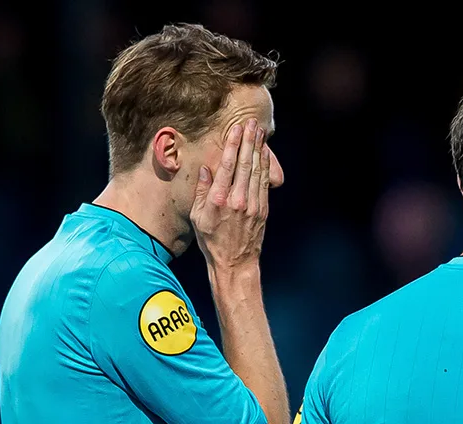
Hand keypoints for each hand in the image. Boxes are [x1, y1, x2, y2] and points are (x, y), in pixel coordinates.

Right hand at [191, 118, 270, 268]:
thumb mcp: (198, 217)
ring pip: (256, 171)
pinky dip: (264, 166)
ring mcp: (252, 205)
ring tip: (259, 132)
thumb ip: (202, 191)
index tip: (235, 129)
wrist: (235, 262)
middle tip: (252, 122)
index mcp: (218, 200)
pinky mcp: (262, 210)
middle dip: (249, 141)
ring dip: (258, 149)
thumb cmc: (211, 240)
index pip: (227, 166)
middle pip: (244, 164)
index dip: (232, 145)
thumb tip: (206, 169)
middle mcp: (237, 200)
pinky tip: (264, 153)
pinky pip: (263, 182)